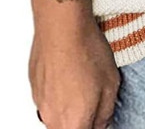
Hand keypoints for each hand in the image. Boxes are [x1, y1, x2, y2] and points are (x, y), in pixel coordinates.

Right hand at [29, 0, 120, 128]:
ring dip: (69, 105)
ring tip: (81, 80)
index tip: (99, 115)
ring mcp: (40, 103)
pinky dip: (58, 91)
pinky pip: (48, 98)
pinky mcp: (33, 87)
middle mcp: (52, 118)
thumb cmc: (86, 51)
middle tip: (93, 97)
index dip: (94, 124)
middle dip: (82, 118)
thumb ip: (106, 113)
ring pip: (57, 115)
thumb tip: (103, 123)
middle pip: (69, 128)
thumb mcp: (111, 84)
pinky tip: (69, 71)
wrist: (62, 25)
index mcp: (73, 123)